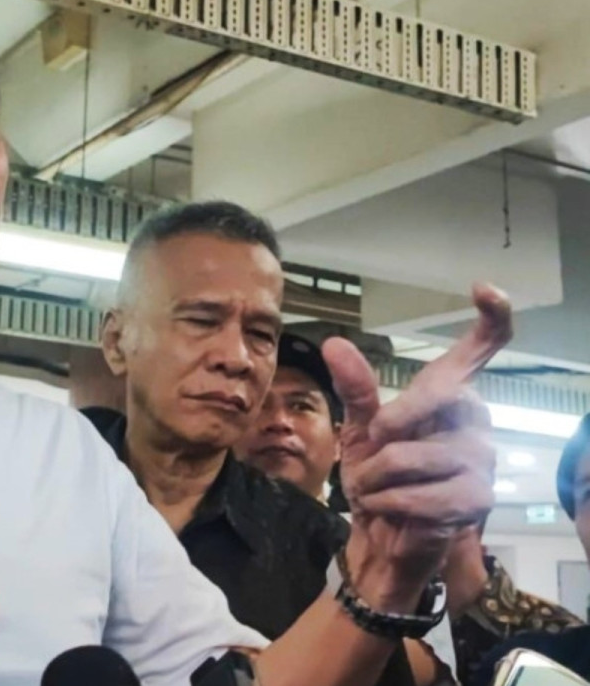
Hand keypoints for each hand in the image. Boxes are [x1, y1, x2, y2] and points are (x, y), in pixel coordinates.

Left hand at [330, 283, 509, 608]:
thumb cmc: (380, 475)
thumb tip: (333, 343)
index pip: (478, 350)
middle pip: (429, 397)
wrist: (385, 533)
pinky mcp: (477, 498)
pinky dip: (387, 502)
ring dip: (374, 476)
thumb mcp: (359, 429)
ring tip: (378, 488)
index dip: (490, 318)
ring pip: (408, 454)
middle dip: (384, 427)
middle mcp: (476, 420)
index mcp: (450, 396)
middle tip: (373, 447)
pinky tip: (392, 508)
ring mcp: (482, 459)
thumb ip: (355, 388)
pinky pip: (416, 493)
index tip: (485, 288)